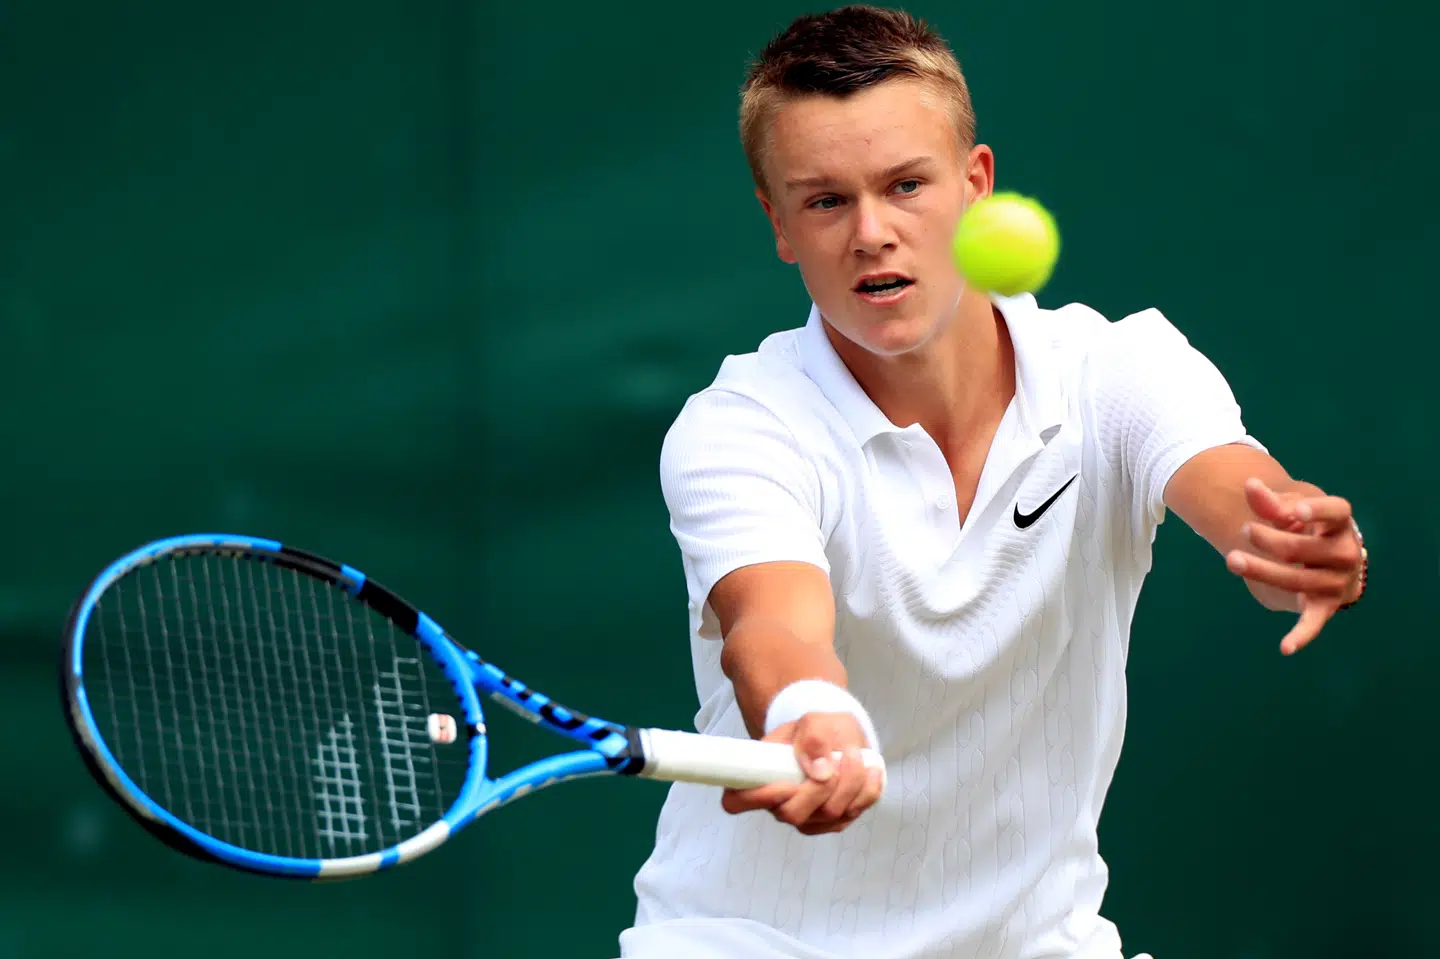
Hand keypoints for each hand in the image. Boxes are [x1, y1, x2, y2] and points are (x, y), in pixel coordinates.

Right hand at [719, 712, 883, 835]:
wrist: (839, 736)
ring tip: (853, 753)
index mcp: (760, 779)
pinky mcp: (836, 821)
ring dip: (849, 781)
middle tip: (836, 757)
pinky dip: (867, 788)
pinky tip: (868, 768)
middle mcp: (780, 804)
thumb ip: (812, 739)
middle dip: (819, 787)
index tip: (786, 781)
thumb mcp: (813, 721)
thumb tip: (819, 771)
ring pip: (830, 815)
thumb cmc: (817, 729)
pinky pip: (855, 812)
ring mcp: (809, 818)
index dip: (756, 797)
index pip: (736, 801)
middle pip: (791, 814)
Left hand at [1224, 478, 1364, 655]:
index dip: (1317, 511)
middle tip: (1245, 530)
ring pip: (1296, 580)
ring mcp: (1336, 581)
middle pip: (1302, 548)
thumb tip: (1250, 484)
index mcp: (1339, 522)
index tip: (1296, 512)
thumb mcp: (1290, 511)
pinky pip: (1314, 623)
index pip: (1336, 511)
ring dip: (1262, 571)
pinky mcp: (1324, 606)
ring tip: (1231, 559)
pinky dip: (1301, 636)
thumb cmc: (1305, 527)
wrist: (1325, 558)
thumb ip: (1271, 503)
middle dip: (1269, 540)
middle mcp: (1345, 552)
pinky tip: (1285, 648)